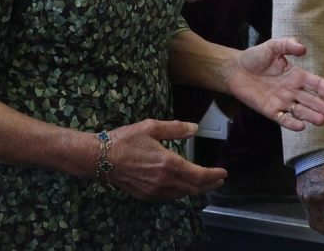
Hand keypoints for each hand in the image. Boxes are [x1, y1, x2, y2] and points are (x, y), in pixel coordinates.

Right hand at [106, 119, 225, 198]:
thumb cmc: (125, 140)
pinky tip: (183, 186)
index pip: (199, 175)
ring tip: (205, 184)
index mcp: (168, 163)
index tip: (224, 172)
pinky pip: (169, 196)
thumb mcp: (152, 127)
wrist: (99, 158)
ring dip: (196, 190)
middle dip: (209, 185)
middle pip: (193, 188)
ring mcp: (153, 190)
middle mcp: (163, 181)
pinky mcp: (144, 194)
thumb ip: (176, 129)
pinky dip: (181, 192)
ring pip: (182, 194)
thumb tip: (195, 128)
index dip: (214, 175)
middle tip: (219, 180)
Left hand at [227, 37, 323, 131]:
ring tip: (322, 121)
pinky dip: (291, 123)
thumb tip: (304, 48)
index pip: (317, 84)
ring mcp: (282, 101)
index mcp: (297, 75)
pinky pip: (283, 119)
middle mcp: (293, 90)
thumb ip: (288, 45)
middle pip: (312, 101)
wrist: (235, 69)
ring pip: (301, 111)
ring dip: (312, 116)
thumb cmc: (255, 57)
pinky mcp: (270, 111)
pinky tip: (300, 126)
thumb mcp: (273, 46)